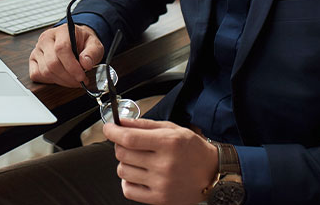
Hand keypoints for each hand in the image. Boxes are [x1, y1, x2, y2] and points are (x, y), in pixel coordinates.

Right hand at [28, 24, 103, 87]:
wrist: (75, 40)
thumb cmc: (82, 42)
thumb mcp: (94, 44)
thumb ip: (92, 52)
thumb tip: (85, 63)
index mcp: (62, 31)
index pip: (61, 48)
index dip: (71, 66)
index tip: (81, 76)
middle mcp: (46, 39)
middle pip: (52, 63)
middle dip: (68, 77)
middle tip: (80, 81)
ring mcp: (37, 49)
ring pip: (45, 71)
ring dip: (61, 81)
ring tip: (72, 80)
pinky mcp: (33, 60)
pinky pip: (36, 74)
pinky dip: (49, 81)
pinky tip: (60, 78)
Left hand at [103, 118, 217, 204]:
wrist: (211, 173)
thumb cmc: (192, 149)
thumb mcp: (172, 129)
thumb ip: (144, 124)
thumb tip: (121, 122)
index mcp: (168, 143)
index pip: (129, 138)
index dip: (113, 132)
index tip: (109, 128)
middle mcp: (164, 165)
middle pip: (123, 154)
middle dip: (120, 145)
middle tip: (129, 143)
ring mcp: (161, 184)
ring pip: (122, 171)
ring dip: (125, 163)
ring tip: (138, 160)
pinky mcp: (159, 199)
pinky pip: (128, 190)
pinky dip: (128, 181)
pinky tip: (138, 175)